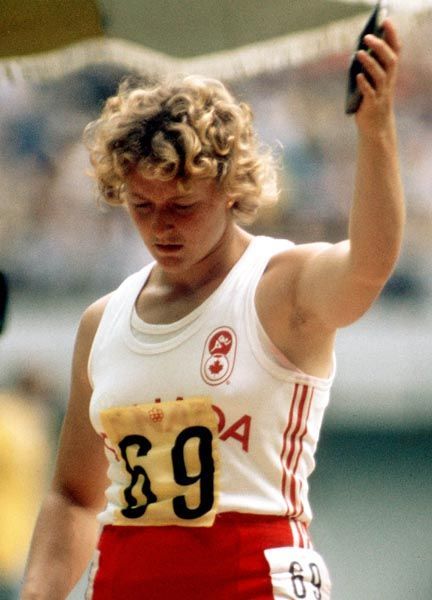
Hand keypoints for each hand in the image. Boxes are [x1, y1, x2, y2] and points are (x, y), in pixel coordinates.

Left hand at [354, 19, 401, 134]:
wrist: (375, 128)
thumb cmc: (371, 101)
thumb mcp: (373, 82)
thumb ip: (369, 68)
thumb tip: (359, 52)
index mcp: (390, 74)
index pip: (395, 50)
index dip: (392, 35)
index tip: (386, 20)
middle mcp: (388, 82)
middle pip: (389, 60)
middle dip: (380, 47)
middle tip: (367, 36)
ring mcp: (381, 93)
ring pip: (379, 75)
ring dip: (369, 63)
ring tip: (358, 53)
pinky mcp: (372, 105)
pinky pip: (369, 93)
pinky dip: (364, 84)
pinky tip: (357, 76)